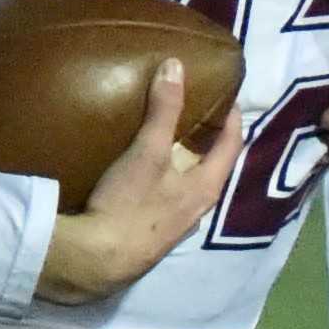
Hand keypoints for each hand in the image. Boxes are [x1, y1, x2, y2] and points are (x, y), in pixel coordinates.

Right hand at [35, 58, 242, 302]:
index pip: (232, 146)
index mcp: (207, 188)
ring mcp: (176, 228)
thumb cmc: (130, 205)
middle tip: (196, 115)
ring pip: (189, 188)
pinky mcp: (151, 238)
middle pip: (212, 168)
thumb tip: (176, 66)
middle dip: (207, 142)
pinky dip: (164, 184)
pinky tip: (144, 180)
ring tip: (169, 143)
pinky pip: (167, 203)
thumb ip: (163, 110)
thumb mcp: (147, 152)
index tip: (228, 98)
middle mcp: (198, 210)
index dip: (232, 119)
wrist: (96, 262)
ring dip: (184, 165)